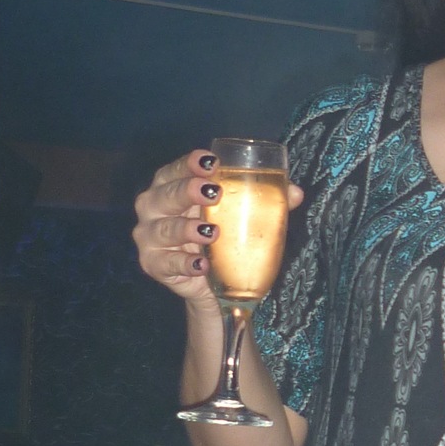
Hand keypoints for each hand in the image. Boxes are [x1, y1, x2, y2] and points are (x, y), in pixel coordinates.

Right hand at [133, 148, 303, 302]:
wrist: (214, 283)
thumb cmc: (223, 235)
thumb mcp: (241, 215)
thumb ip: (266, 201)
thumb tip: (295, 192)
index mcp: (171, 185)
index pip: (175, 169)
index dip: (188, 164)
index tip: (210, 162)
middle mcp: (154, 207)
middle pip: (164, 195)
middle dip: (186, 191)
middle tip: (213, 193)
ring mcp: (149, 237)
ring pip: (163, 229)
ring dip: (186, 229)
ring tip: (211, 232)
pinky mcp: (152, 264)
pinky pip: (165, 263)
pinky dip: (184, 264)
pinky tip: (202, 264)